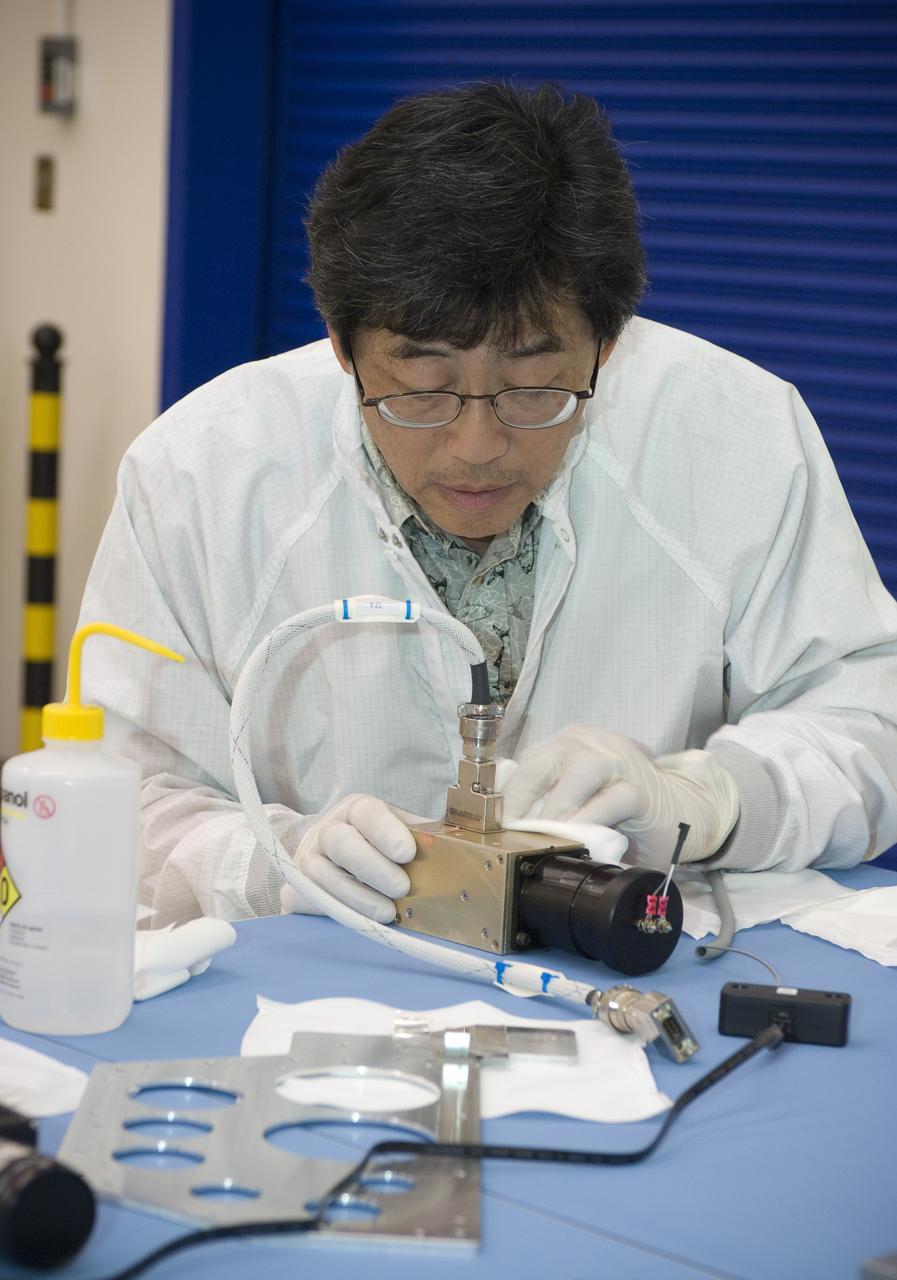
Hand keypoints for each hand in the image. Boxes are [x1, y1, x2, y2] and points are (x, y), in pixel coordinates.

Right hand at [280, 794, 416, 922]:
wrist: (329, 857)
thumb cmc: (375, 847)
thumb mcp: (399, 833)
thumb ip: (425, 837)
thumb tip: (464, 846)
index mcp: (356, 810)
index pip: (367, 812)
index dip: (386, 831)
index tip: (408, 853)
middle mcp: (327, 830)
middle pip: (341, 842)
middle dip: (372, 867)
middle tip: (402, 888)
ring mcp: (306, 860)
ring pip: (322, 875)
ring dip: (357, 897)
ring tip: (387, 914)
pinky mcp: (294, 890)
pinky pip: (307, 901)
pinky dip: (334, 912)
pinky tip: (359, 923)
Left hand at [501, 726, 738, 866]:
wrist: (679, 812)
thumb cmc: (619, 807)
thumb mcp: (578, 798)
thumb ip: (548, 798)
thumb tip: (506, 818)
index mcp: (570, 744)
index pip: (530, 760)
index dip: (509, 791)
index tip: (496, 821)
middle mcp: (591, 745)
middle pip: (549, 758)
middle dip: (524, 792)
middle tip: (514, 826)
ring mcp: (619, 763)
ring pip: (583, 771)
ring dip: (559, 805)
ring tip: (545, 833)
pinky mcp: (641, 789)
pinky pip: (614, 799)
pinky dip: (593, 819)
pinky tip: (582, 838)